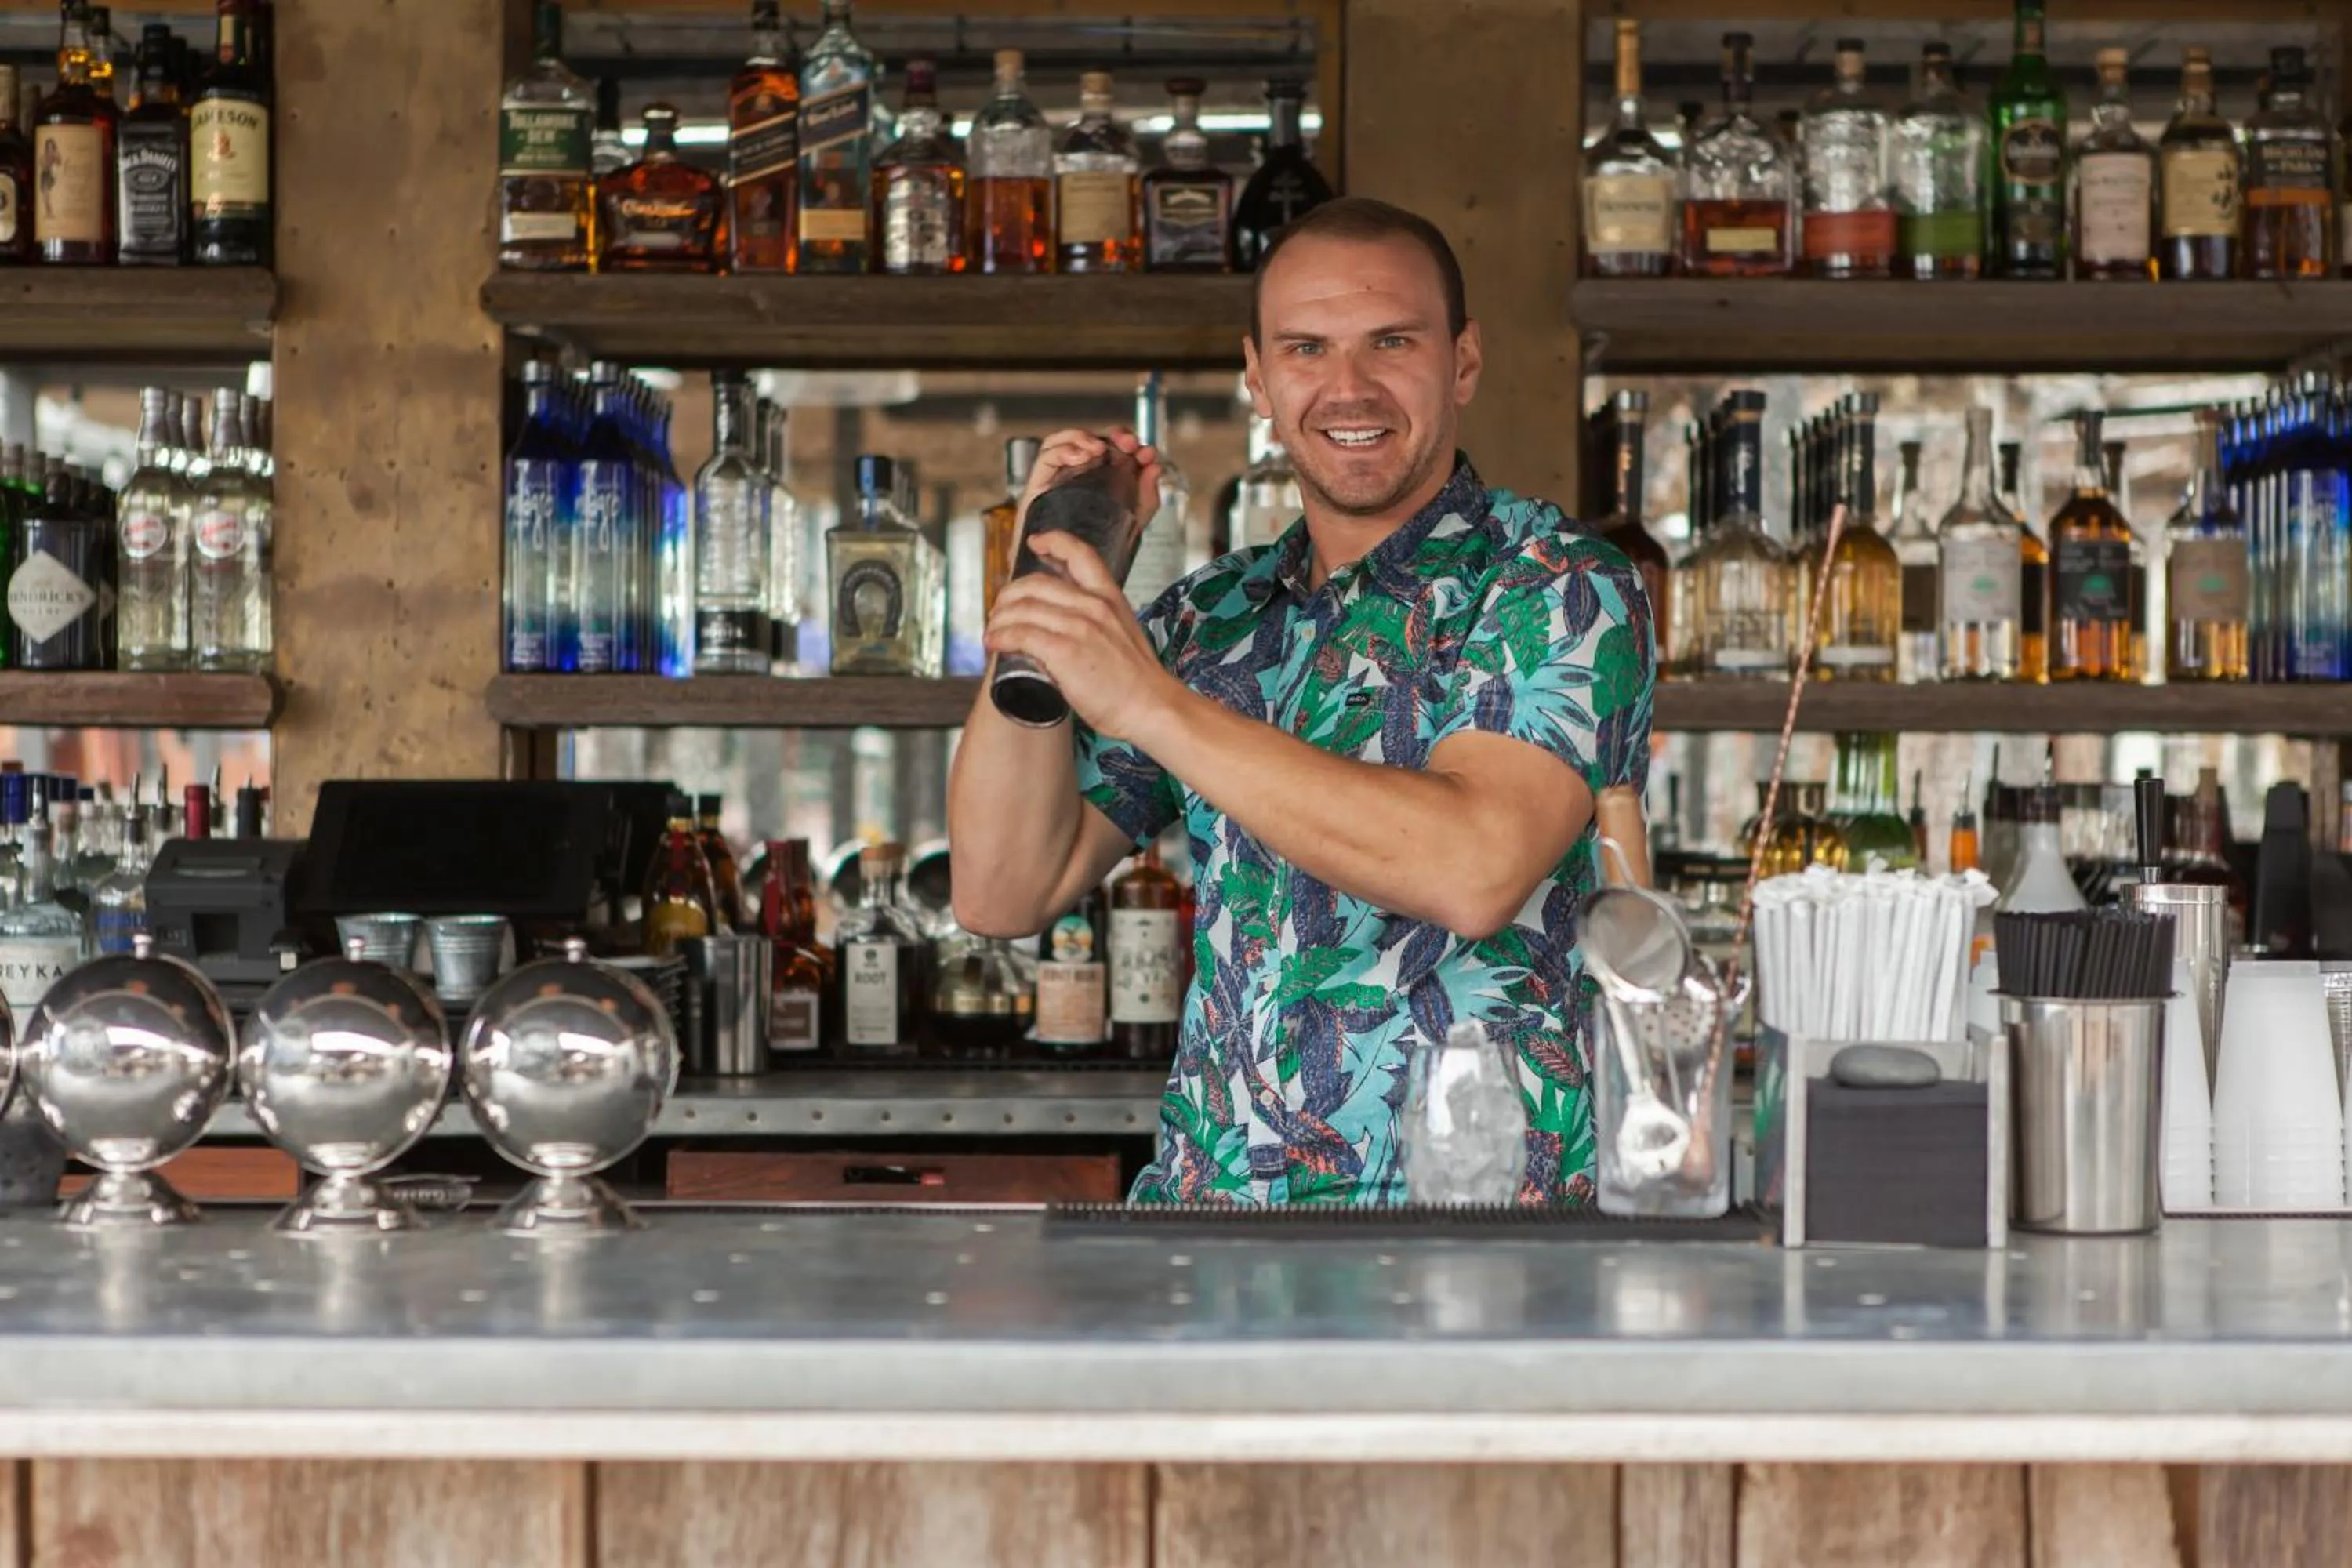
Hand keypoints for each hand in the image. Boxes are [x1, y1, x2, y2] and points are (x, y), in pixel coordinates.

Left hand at [984, 531, 1174, 741]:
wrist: (1151, 708)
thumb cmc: (1137, 683)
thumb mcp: (1123, 635)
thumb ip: (1097, 624)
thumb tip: (1063, 630)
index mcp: (1110, 598)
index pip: (1081, 554)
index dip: (1054, 541)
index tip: (1036, 543)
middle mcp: (1093, 606)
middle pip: (1036, 583)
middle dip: (1009, 595)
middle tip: (1000, 613)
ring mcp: (1079, 627)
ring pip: (1022, 608)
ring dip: (999, 620)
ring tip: (992, 634)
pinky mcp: (1065, 652)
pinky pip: (1021, 634)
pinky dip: (1001, 637)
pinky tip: (995, 643)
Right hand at [1016, 427, 1165, 551]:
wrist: (1066, 579)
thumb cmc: (1095, 550)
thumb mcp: (1132, 519)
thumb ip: (1147, 495)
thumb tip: (1155, 467)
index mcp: (1101, 476)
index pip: (1115, 448)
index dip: (1130, 442)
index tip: (1146, 453)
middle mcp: (1079, 473)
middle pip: (1094, 439)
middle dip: (1112, 435)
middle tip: (1127, 443)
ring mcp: (1058, 477)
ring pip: (1066, 441)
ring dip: (1084, 438)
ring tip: (1099, 449)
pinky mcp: (1039, 485)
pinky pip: (1046, 457)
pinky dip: (1062, 450)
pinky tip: (1079, 458)